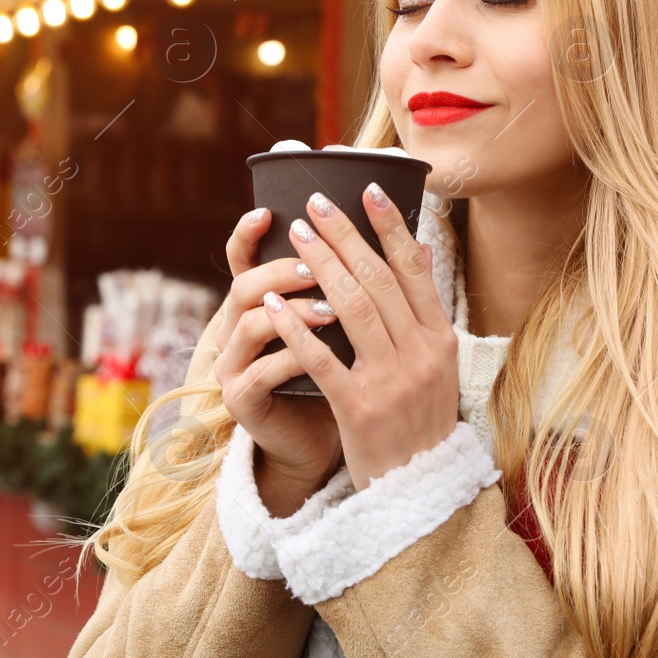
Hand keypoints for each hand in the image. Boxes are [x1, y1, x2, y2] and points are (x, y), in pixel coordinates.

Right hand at [213, 208, 344, 514]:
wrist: (323, 447)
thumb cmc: (346, 383)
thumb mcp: (358, 332)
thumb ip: (371, 290)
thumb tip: (421, 245)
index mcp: (261, 305)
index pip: (242, 258)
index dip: (248, 233)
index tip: (273, 210)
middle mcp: (237, 330)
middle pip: (247, 282)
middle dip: (287, 265)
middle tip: (319, 249)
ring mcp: (235, 366)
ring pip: (250, 323)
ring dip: (295, 310)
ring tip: (332, 305)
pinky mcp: (243, 400)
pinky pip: (265, 371)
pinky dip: (296, 354)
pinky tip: (324, 344)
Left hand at [261, 183, 458, 489]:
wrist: (419, 492)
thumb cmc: (420, 423)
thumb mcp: (438, 366)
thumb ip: (426, 311)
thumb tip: (423, 249)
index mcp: (441, 340)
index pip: (414, 270)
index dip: (389, 226)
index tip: (366, 189)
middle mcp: (421, 355)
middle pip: (378, 280)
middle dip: (345, 236)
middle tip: (316, 203)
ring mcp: (391, 381)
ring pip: (352, 309)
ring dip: (322, 266)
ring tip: (297, 235)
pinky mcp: (359, 408)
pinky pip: (323, 357)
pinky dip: (298, 326)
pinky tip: (276, 302)